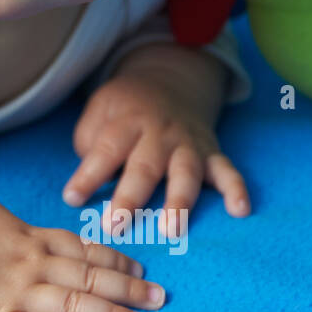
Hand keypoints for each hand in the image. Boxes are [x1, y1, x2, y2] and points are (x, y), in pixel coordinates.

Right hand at [0, 193, 164, 311]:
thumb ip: (13, 228)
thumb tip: (23, 232)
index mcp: (30, 237)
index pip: (83, 249)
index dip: (114, 258)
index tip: (140, 267)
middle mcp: (33, 265)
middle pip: (91, 276)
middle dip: (129, 287)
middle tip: (160, 299)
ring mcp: (18, 293)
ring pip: (75, 304)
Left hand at [62, 70, 249, 235]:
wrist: (170, 81)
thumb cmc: (126, 109)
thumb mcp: (100, 111)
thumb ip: (90, 142)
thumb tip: (88, 180)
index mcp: (127, 123)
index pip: (105, 150)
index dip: (88, 176)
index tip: (71, 199)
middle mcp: (159, 134)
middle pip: (144, 167)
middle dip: (129, 198)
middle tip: (113, 226)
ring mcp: (188, 144)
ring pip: (185, 173)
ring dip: (178, 202)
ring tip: (170, 230)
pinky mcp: (212, 153)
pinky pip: (228, 171)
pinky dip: (237, 189)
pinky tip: (240, 210)